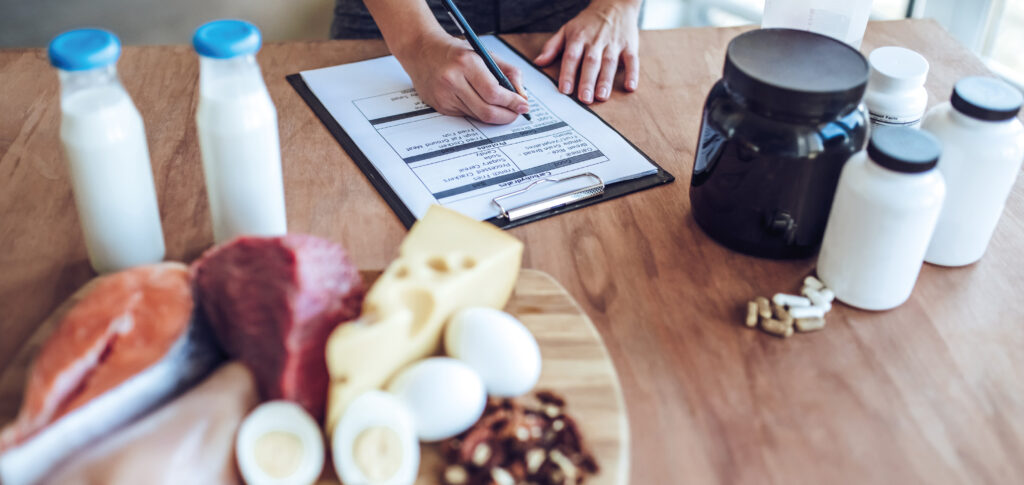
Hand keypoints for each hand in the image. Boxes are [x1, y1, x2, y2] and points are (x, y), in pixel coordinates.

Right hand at [396, 31, 528, 124]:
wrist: (422, 50)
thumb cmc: (456, 52)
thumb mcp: (484, 53)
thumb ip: (508, 72)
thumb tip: (522, 96)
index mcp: (466, 63)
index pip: (494, 93)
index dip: (512, 103)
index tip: (523, 106)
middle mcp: (452, 80)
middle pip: (486, 111)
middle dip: (507, 115)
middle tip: (517, 113)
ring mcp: (444, 96)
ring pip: (478, 116)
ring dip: (494, 115)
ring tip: (502, 108)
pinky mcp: (440, 107)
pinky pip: (467, 116)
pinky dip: (478, 113)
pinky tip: (480, 103)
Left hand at [533, 0, 640, 103]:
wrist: (614, 4)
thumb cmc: (588, 22)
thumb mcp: (567, 29)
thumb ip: (552, 47)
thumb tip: (538, 62)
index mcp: (578, 38)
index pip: (571, 57)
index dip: (568, 73)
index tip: (565, 90)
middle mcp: (596, 41)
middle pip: (591, 62)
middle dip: (587, 81)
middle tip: (585, 99)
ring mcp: (613, 43)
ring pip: (610, 63)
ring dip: (606, 80)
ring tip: (602, 96)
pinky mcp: (629, 45)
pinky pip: (632, 60)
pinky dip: (632, 73)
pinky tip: (630, 87)